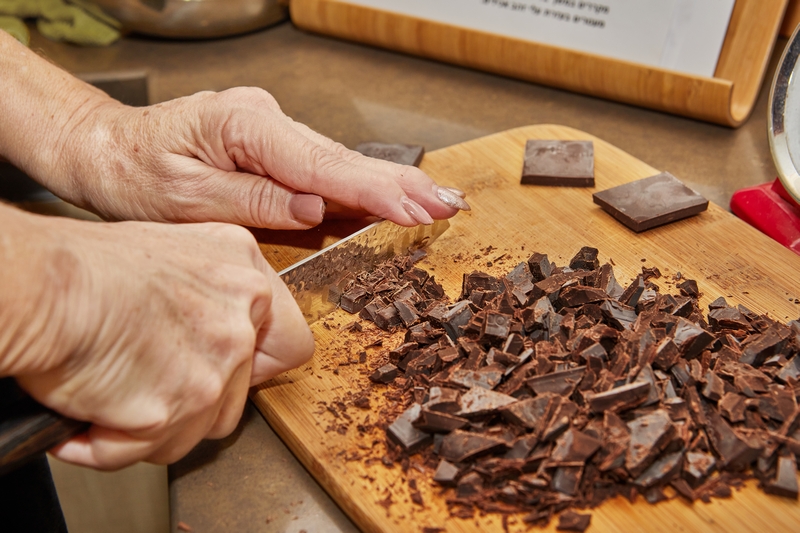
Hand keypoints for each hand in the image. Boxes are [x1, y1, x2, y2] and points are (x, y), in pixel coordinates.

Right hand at [7, 213, 311, 469]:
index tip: (224, 369)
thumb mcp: (174, 253)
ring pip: (202, 428)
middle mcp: (241, 319)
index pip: (290, 344)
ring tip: (115, 398)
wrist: (42, 287)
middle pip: (242, 395)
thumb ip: (213, 291)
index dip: (257, 365)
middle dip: (196, 400)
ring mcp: (215, 365)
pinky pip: (153, 448)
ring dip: (158, 425)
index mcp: (244, 275)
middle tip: (155, 384)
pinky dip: (114, 444)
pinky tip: (90, 420)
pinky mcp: (178, 405)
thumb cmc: (86, 267)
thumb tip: (218, 329)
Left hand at [50, 87, 468, 228]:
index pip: (322, 167)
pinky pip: (321, 169)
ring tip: (433, 202)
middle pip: (342, 159)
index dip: (374, 192)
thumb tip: (311, 211)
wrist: (104, 149)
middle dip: (399, 185)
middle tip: (448, 204)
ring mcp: (270, 130)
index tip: (416, 210)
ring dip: (388, 185)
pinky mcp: (270, 147)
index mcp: (244, 126)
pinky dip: (358, 186)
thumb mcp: (182, 199)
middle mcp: (264, 120)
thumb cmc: (131, 173)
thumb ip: (252, 201)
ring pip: (337, 163)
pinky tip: (389, 197)